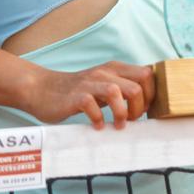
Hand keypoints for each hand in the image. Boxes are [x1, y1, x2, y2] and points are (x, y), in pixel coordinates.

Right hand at [25, 61, 155, 128]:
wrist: (42, 89)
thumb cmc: (78, 91)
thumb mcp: (104, 84)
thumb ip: (122, 87)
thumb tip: (146, 102)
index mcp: (115, 68)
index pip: (147, 74)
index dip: (151, 94)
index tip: (144, 109)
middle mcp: (105, 72)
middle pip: (137, 84)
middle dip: (140, 106)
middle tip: (132, 119)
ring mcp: (89, 83)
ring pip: (116, 92)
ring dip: (122, 113)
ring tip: (118, 125)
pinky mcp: (75, 96)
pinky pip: (91, 106)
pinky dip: (98, 119)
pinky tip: (97, 126)